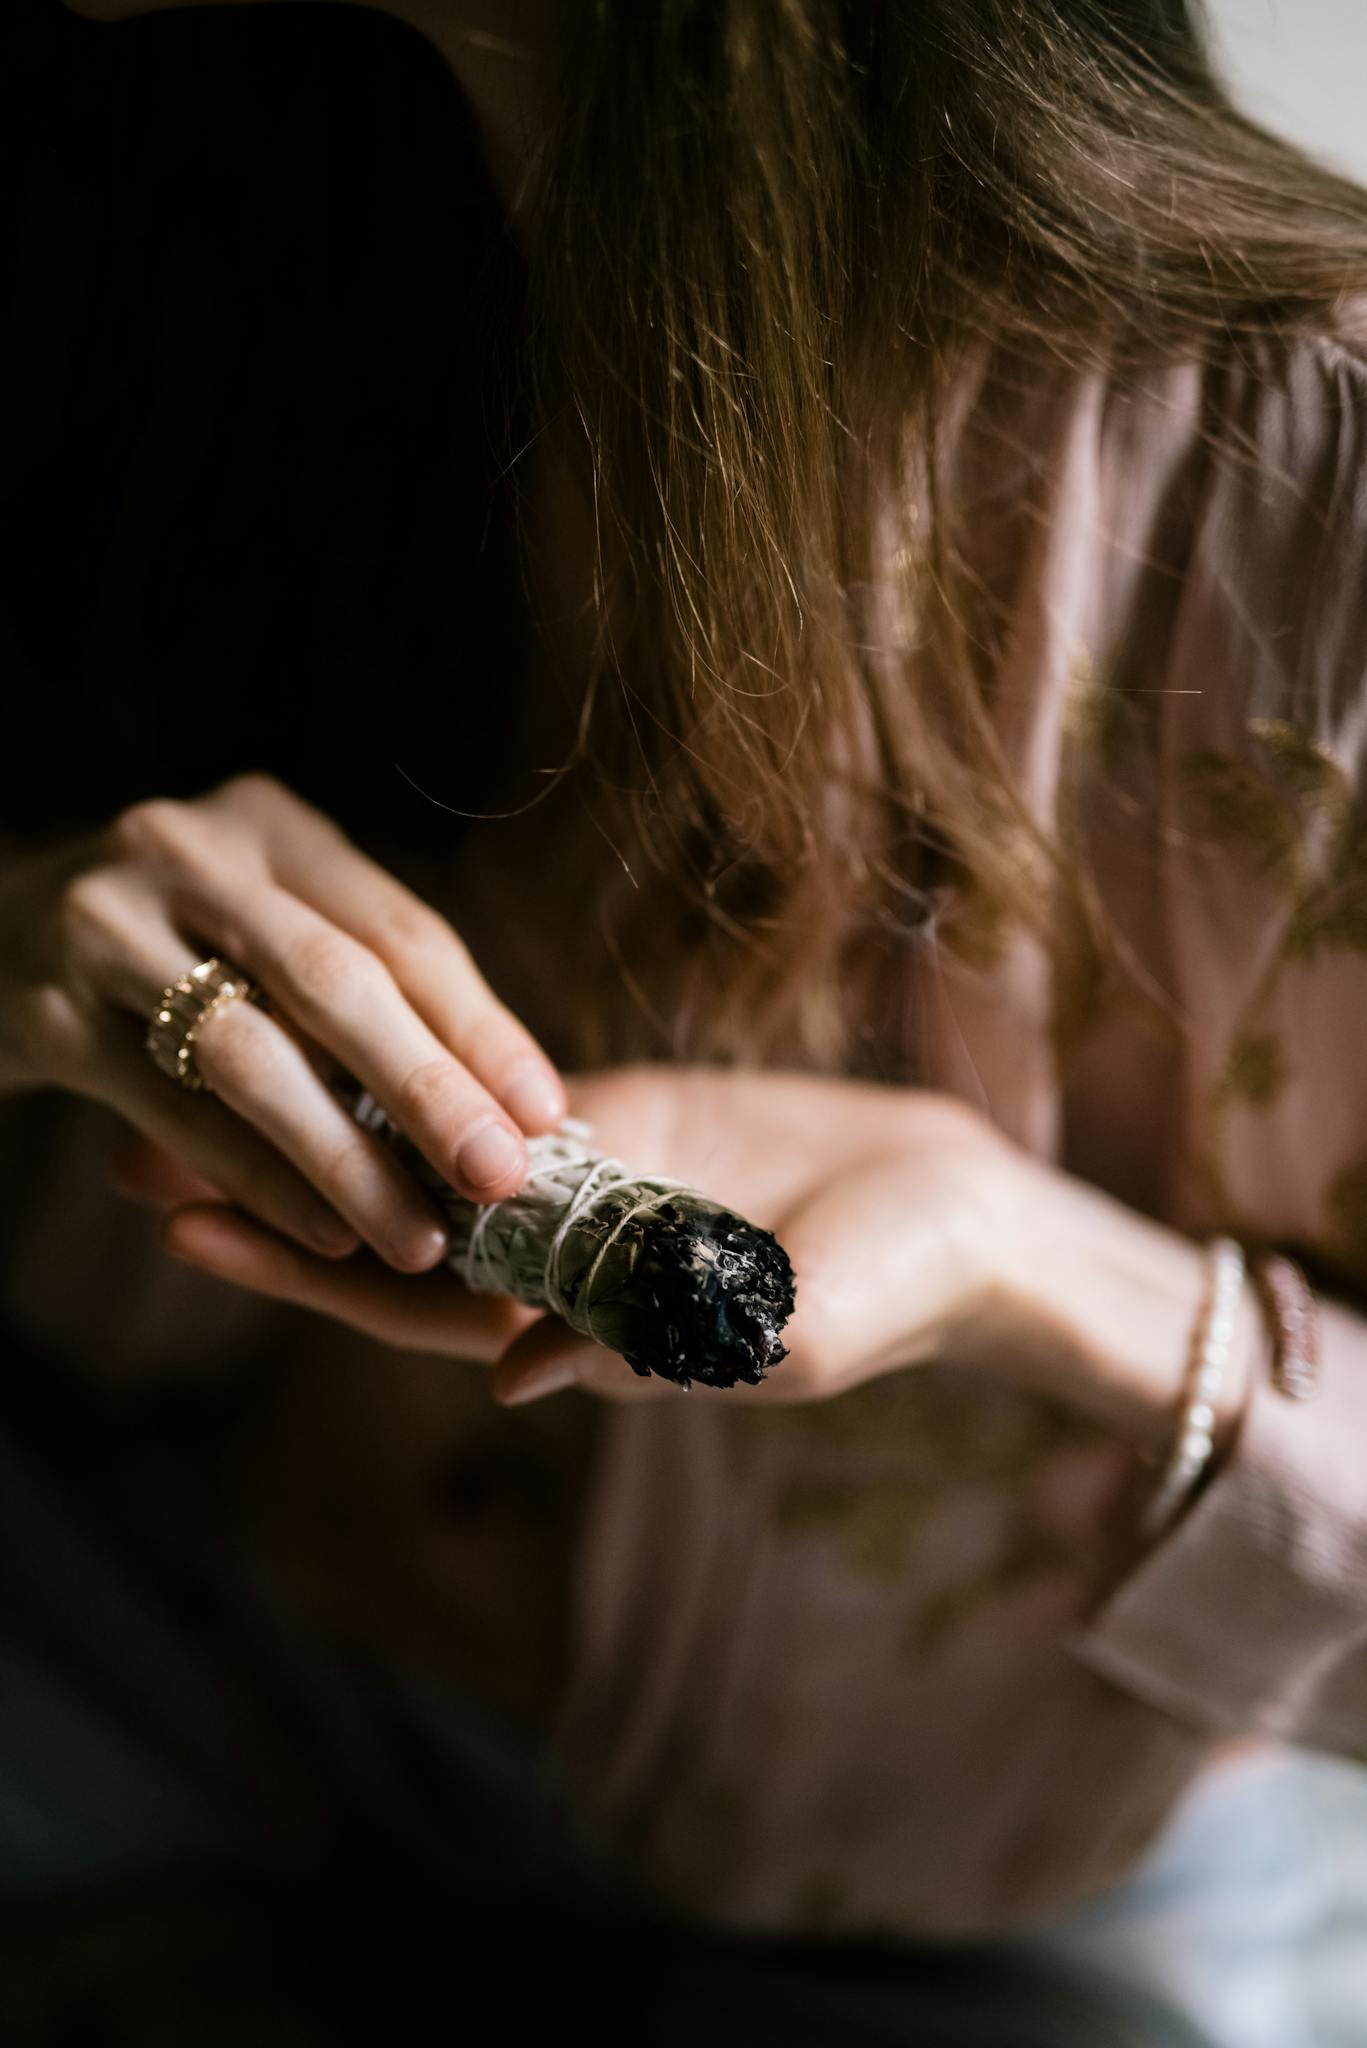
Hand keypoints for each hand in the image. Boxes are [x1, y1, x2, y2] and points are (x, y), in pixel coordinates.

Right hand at [3, 774, 565, 1270]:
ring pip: (251, 1054)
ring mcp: (106, 926)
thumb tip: (506, 1103)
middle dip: (430, 1089)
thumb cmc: (168, 943)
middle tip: (502, 1179)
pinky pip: (170, 1108)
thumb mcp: (260, 920)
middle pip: (336, 981)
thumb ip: (358, 984)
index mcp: (270, 824)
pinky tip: (321, 1232)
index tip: (547, 1113)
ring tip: (417, 1236)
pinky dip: (253, 1176)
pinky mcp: (45, 1011)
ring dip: (345, 1157)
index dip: (482, 1027)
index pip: (401, 930)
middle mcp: (189, 853)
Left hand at [143, 1063, 1252, 1449]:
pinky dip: (427, 1068)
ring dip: (332, 1114)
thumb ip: (651, 1350)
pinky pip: (500, 1093)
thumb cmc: (890, 1291)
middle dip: (268, 1184)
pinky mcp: (623, 1117)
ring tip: (220, 1058)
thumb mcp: (778, 1334)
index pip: (406, 1304)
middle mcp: (557, 1263)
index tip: (185, 1212)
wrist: (961, 1212)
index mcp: (578, 1326)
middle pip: (385, 1226)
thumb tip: (508, 1376)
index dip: (296, 1265)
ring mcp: (584, 1186)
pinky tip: (350, 1025)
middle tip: (130, 1128)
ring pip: (429, 1152)